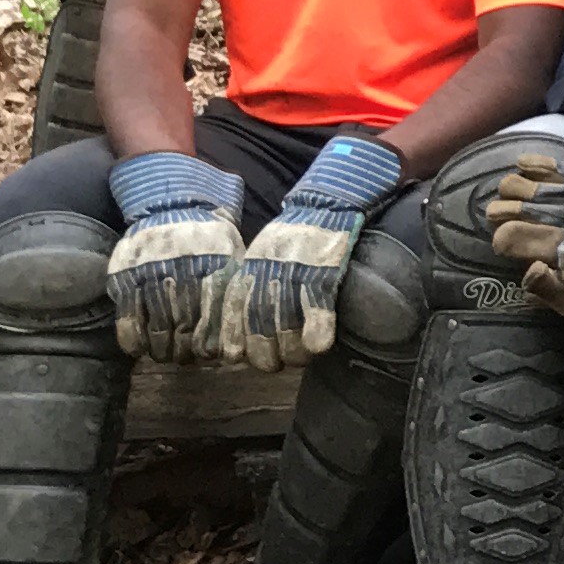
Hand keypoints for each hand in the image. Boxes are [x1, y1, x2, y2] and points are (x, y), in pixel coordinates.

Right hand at [104, 151, 245, 367]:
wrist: (169, 199)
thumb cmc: (208, 233)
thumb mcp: (232, 251)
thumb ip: (236, 285)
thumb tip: (251, 325)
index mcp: (212, 265)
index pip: (215, 316)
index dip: (216, 342)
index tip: (218, 356)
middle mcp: (181, 271)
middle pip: (187, 328)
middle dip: (191, 351)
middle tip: (192, 360)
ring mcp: (149, 274)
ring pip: (158, 329)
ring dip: (165, 350)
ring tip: (170, 356)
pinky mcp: (124, 277)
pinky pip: (128, 319)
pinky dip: (134, 340)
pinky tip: (140, 350)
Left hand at [211, 133, 405, 372]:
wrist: (332, 197)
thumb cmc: (298, 233)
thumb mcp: (265, 253)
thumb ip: (253, 284)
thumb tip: (242, 327)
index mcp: (250, 264)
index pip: (231, 309)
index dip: (232, 337)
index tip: (236, 357)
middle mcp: (268, 267)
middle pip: (256, 320)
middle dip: (261, 351)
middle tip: (271, 365)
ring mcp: (296, 268)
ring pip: (285, 319)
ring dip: (291, 348)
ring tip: (296, 361)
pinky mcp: (326, 266)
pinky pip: (318, 305)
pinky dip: (317, 329)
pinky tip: (318, 347)